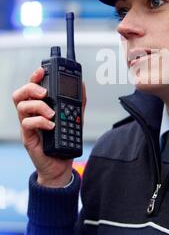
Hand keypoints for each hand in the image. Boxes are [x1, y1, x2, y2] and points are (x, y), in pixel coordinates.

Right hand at [12, 67, 86, 186]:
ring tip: (52, 114)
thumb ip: (78, 101)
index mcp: (39, 106)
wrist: (60, 164)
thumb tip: (82, 84)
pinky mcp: (28, 137)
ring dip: (38, 106)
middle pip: (20, 94)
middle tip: (45, 93)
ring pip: (22, 106)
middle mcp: (31, 114)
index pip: (32, 87)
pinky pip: (27, 124)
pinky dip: (41, 122)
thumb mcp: (74, 117)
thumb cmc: (63, 140)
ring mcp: (28, 125)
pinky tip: (52, 126)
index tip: (42, 70)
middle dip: (31, 88)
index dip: (34, 76)